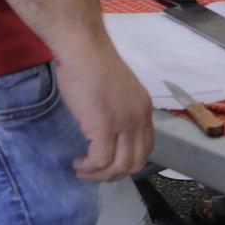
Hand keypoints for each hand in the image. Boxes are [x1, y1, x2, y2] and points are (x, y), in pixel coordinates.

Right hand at [55, 40, 155, 180]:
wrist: (84, 49)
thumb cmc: (92, 64)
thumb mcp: (115, 91)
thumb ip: (118, 110)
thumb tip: (107, 129)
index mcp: (144, 109)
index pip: (146, 147)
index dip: (127, 161)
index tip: (107, 163)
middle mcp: (140, 118)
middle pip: (136, 162)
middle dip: (114, 174)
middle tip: (94, 171)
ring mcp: (124, 123)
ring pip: (119, 166)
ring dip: (99, 174)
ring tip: (82, 169)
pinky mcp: (105, 126)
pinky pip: (101, 161)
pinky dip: (89, 167)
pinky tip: (78, 163)